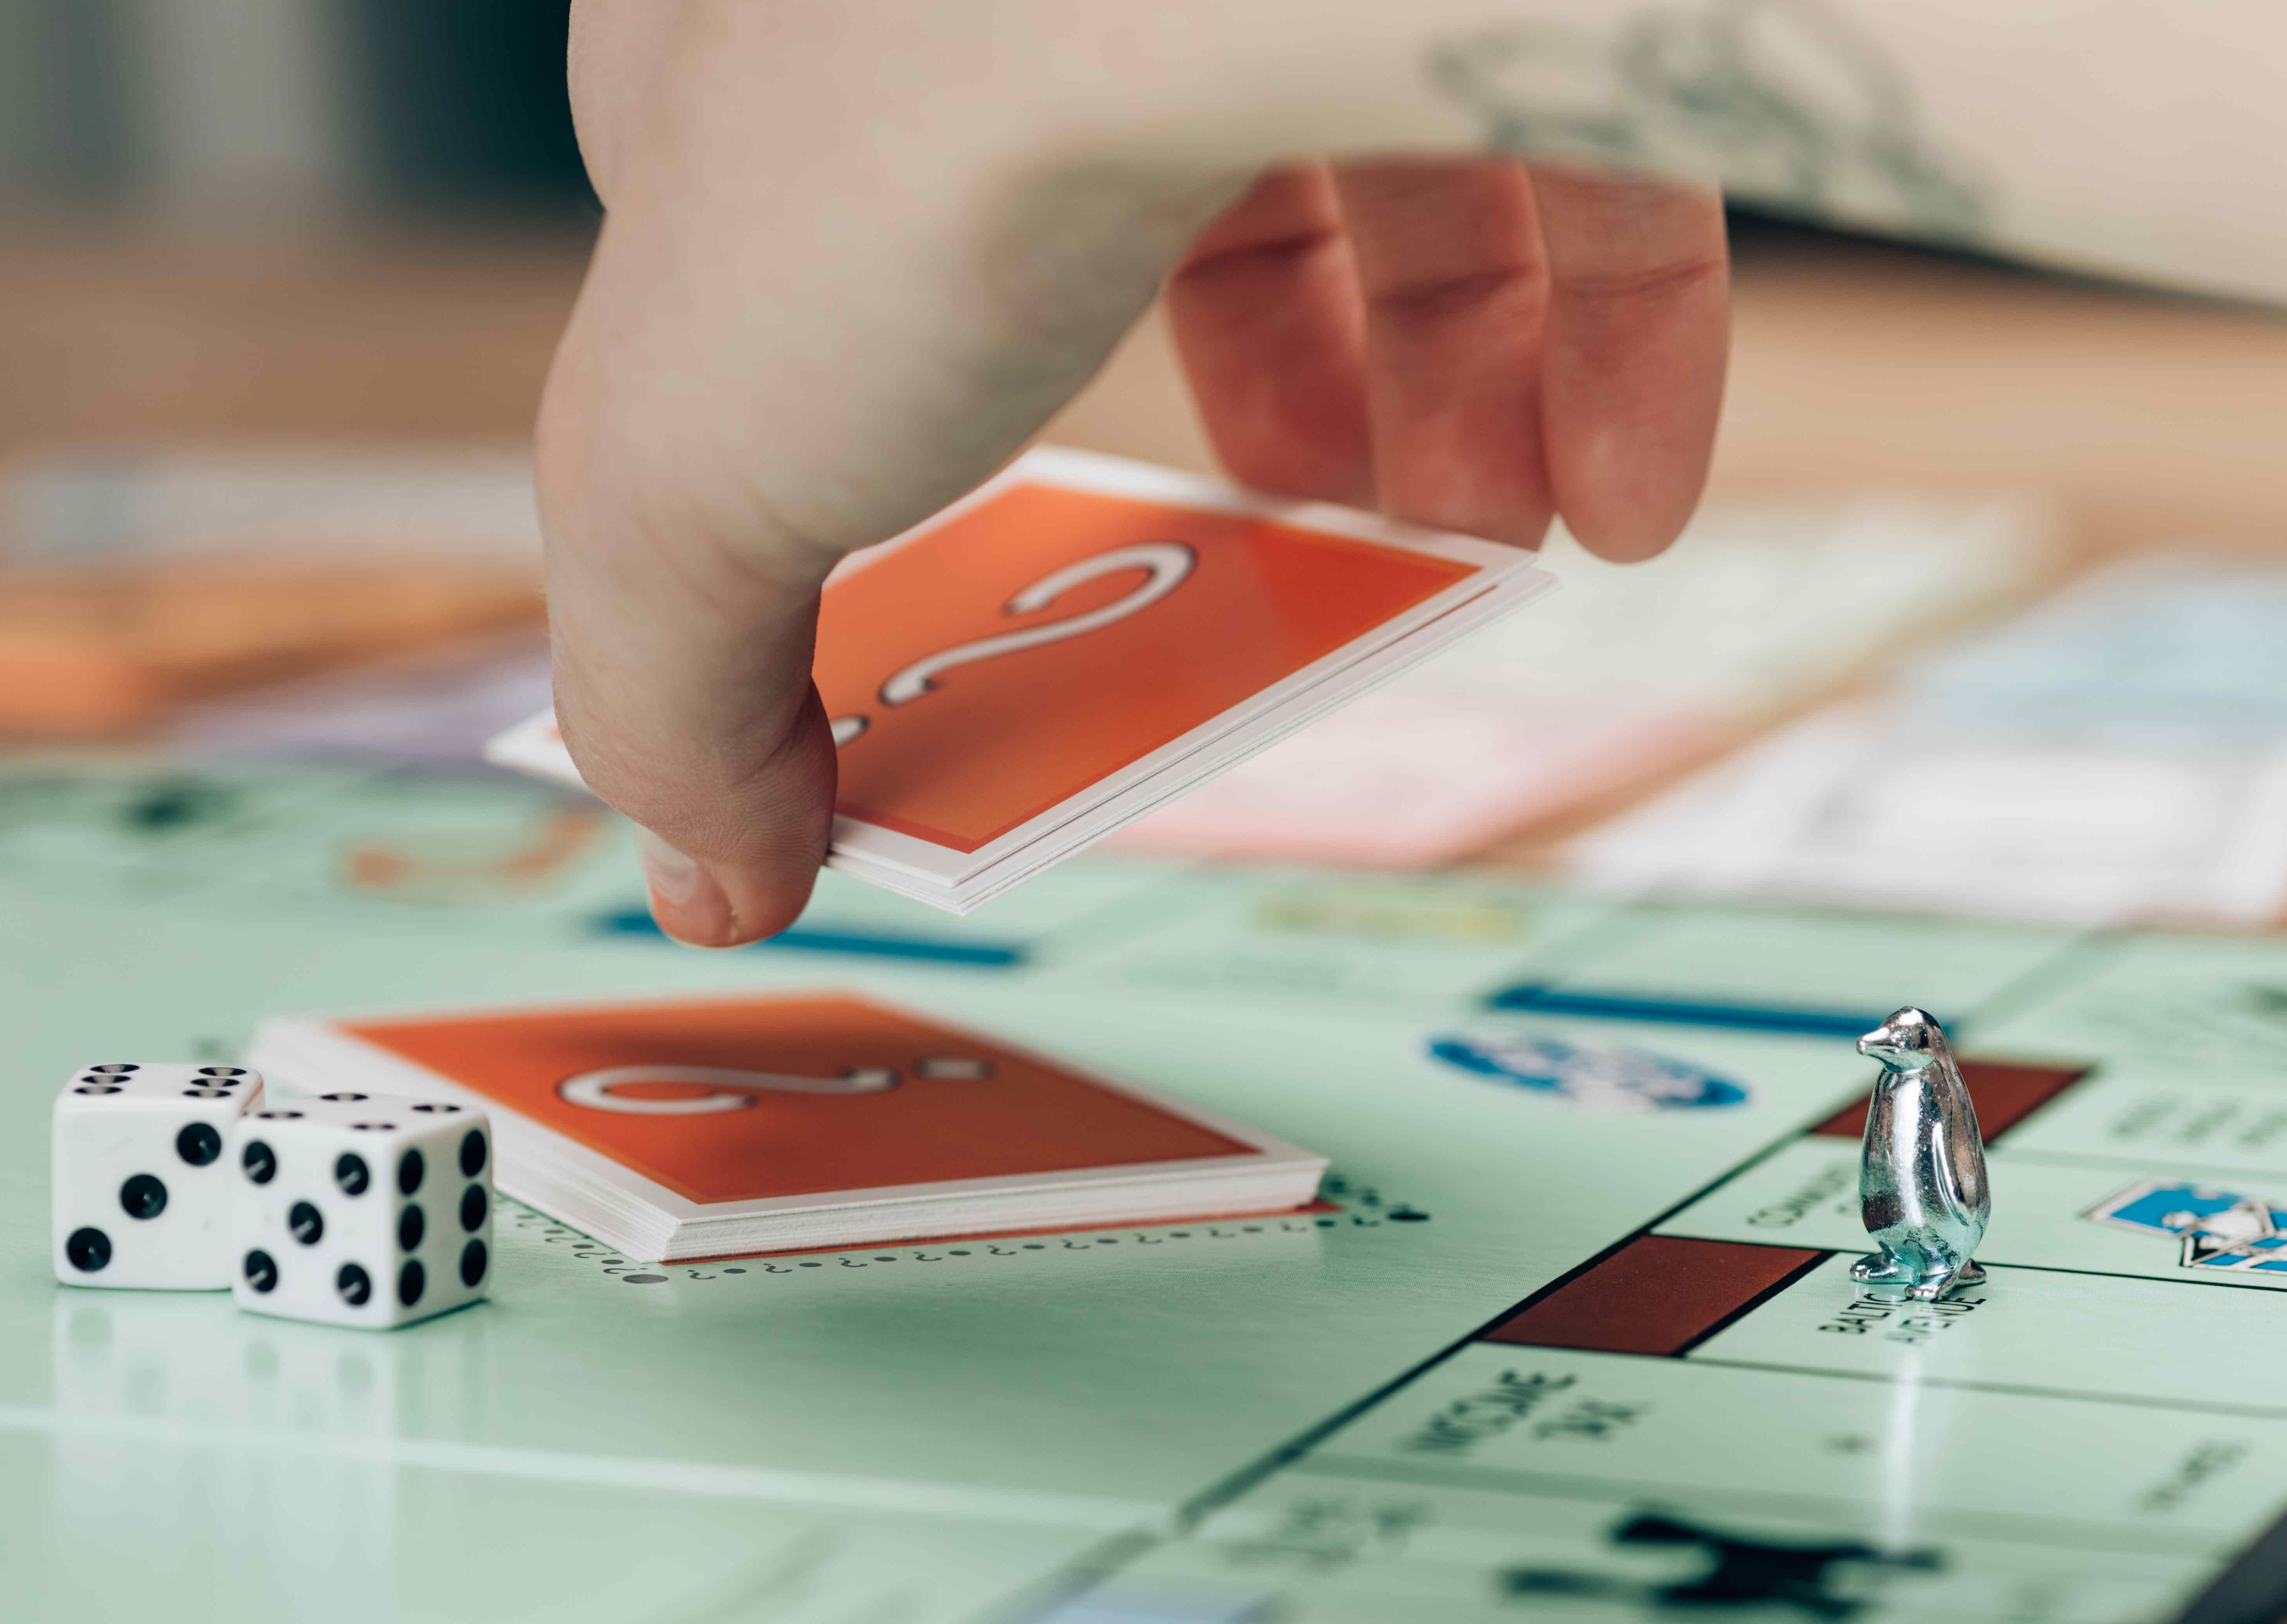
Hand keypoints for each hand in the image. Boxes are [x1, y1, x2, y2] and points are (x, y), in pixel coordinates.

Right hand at [535, 4, 1726, 947]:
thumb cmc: (896, 150)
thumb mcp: (680, 486)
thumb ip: (668, 694)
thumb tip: (711, 877)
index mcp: (765, 36)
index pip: (807, 242)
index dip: (883, 444)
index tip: (977, 619)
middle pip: (1114, 218)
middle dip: (1208, 426)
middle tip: (1261, 575)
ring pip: (1363, 173)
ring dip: (1432, 405)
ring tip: (1474, 541)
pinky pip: (1578, 153)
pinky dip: (1608, 338)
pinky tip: (1617, 498)